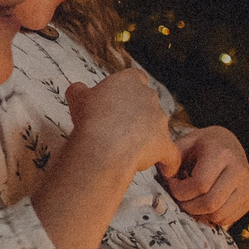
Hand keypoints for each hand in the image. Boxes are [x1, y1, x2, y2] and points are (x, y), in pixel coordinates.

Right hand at [63, 68, 178, 178]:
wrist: (102, 144)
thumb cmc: (89, 118)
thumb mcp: (77, 98)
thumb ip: (79, 90)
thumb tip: (78, 89)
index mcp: (130, 81)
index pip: (135, 78)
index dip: (127, 89)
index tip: (118, 99)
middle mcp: (150, 98)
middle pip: (148, 102)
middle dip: (137, 113)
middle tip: (118, 126)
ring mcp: (160, 121)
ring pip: (159, 127)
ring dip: (149, 136)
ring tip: (131, 149)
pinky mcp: (165, 143)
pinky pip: (172, 154)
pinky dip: (169, 162)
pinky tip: (166, 170)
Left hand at [164, 124, 248, 227]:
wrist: (229, 144)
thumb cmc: (201, 146)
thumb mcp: (185, 145)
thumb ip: (172, 160)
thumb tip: (166, 179)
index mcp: (222, 153)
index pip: (201, 184)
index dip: (181, 191)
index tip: (172, 185)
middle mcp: (240, 169)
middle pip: (211, 203)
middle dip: (188, 206)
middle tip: (180, 198)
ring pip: (219, 215)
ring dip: (199, 213)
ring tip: (192, 201)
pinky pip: (227, 219)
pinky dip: (211, 217)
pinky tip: (205, 203)